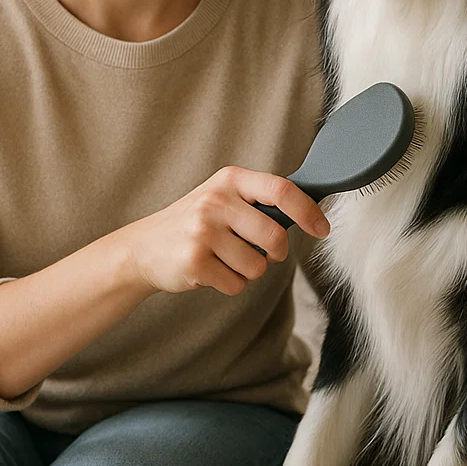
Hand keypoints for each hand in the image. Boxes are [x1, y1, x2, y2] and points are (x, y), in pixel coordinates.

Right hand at [110, 166, 329, 296]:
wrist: (144, 247)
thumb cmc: (196, 223)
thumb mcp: (223, 198)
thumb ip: (260, 202)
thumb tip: (310, 212)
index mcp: (230, 180)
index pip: (281, 190)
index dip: (308, 211)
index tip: (322, 229)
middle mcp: (215, 201)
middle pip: (275, 237)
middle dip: (274, 254)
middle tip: (258, 252)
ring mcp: (202, 231)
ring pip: (257, 267)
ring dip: (247, 271)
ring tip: (223, 258)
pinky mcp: (194, 262)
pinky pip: (236, 285)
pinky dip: (229, 284)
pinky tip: (209, 270)